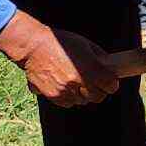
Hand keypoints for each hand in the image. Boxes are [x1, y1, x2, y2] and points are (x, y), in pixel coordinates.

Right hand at [0, 13, 117, 106]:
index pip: (111, 86)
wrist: (34, 46)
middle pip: (98, 97)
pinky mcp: (54, 96)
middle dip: (98, 90)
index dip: (111, 83)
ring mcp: (66, 90)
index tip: (109, 81)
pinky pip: (68, 103)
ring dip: (82, 94)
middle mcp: (79, 81)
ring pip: (82, 101)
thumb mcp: (85, 44)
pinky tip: (65, 85)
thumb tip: (110, 66)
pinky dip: (69, 97)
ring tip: (76, 81)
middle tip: (94, 83)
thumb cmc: (60, 42)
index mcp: (90, 68)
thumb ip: (99, 57)